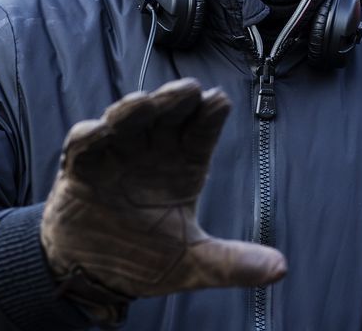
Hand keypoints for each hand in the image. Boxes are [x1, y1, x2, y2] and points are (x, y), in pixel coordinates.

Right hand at [41, 79, 286, 319]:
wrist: (91, 271)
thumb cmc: (144, 255)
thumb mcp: (193, 262)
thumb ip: (233, 262)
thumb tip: (280, 269)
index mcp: (184, 164)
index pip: (202, 131)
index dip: (211, 115)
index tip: (219, 102)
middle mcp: (152, 150)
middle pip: (167, 114)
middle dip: (176, 99)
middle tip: (188, 90)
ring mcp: (116, 154)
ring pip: (126, 119)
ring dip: (134, 109)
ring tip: (145, 103)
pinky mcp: (81, 167)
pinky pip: (83, 144)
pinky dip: (89, 135)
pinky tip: (99, 130)